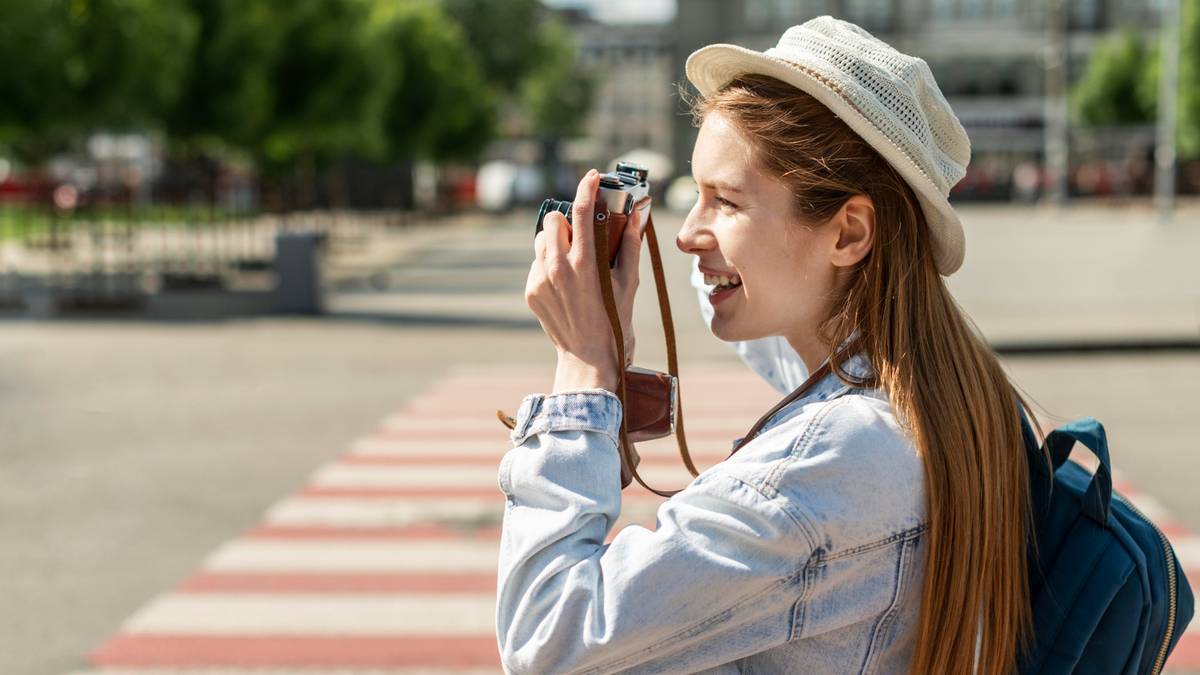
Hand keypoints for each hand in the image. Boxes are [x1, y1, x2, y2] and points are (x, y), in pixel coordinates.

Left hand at [525, 169, 646, 393]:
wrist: (589, 359)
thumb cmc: (615, 320)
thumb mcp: (629, 282)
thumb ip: (631, 244)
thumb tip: (638, 214)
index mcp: (585, 263)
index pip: (580, 210)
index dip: (586, 187)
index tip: (592, 177)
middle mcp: (557, 268)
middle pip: (552, 221)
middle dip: (565, 220)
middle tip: (580, 232)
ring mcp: (540, 281)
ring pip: (541, 241)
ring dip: (555, 242)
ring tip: (573, 260)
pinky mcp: (531, 292)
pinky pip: (537, 265)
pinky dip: (549, 265)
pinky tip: (565, 283)